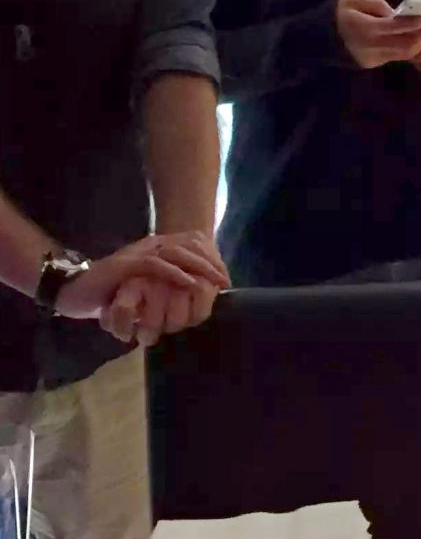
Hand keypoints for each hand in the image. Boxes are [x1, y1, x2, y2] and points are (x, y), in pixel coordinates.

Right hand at [52, 232, 229, 342]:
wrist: (76, 294)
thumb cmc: (112, 293)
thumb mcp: (147, 286)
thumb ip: (167, 284)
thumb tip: (197, 293)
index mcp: (155, 247)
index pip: (191, 245)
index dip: (211, 259)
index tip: (226, 278)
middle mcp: (148, 245)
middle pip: (188, 245)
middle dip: (211, 262)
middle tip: (226, 280)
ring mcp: (136, 252)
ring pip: (176, 252)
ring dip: (199, 266)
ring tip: (215, 282)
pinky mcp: (126, 264)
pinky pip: (156, 264)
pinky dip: (176, 273)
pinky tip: (191, 283)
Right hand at [337, 0, 420, 70]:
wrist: (317, 39)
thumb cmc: (337, 15)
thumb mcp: (352, 1)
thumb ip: (376, 6)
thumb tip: (396, 14)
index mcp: (364, 29)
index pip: (395, 28)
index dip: (414, 24)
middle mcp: (370, 47)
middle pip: (405, 46)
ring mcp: (373, 58)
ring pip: (404, 54)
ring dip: (420, 44)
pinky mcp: (373, 64)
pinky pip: (397, 56)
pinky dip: (410, 48)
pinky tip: (418, 40)